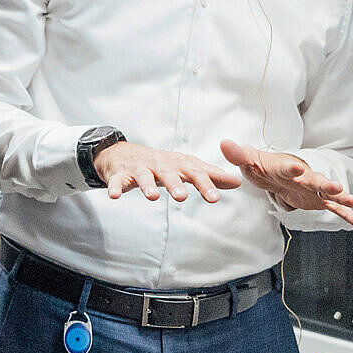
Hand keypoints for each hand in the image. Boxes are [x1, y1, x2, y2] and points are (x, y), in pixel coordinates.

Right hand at [93, 141, 241, 201]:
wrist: (126, 154)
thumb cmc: (162, 164)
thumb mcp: (187, 168)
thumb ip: (211, 176)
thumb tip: (238, 182)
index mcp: (178, 165)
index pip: (194, 174)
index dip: (204, 185)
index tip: (214, 198)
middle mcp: (160, 165)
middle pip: (169, 173)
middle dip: (175, 184)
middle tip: (182, 196)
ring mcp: (140, 169)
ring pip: (144, 177)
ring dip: (147, 186)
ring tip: (152, 197)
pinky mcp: (121, 174)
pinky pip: (118, 181)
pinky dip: (115, 187)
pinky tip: (113, 196)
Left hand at [219, 139, 352, 228]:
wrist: (274, 173)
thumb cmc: (261, 165)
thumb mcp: (248, 160)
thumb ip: (238, 154)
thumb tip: (223, 143)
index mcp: (286, 168)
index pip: (288, 167)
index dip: (292, 168)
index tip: (297, 167)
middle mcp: (303, 177)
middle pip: (315, 180)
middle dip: (325, 183)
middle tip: (337, 186)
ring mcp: (313, 189)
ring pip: (328, 193)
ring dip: (341, 197)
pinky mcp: (318, 200)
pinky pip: (334, 208)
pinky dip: (346, 215)